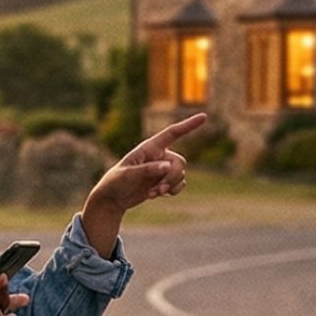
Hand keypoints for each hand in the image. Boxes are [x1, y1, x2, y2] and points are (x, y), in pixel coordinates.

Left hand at [81, 112, 203, 254]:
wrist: (112, 198)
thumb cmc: (115, 182)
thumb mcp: (127, 175)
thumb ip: (147, 170)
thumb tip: (167, 167)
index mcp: (149, 147)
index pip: (172, 133)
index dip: (188, 125)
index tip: (204, 117)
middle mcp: (159, 155)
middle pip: (180, 162)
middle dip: (172, 177)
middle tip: (158, 189)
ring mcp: (162, 169)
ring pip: (181, 174)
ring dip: (170, 186)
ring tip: (152, 193)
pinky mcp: (163, 181)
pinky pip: (180, 184)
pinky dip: (172, 191)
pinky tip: (156, 195)